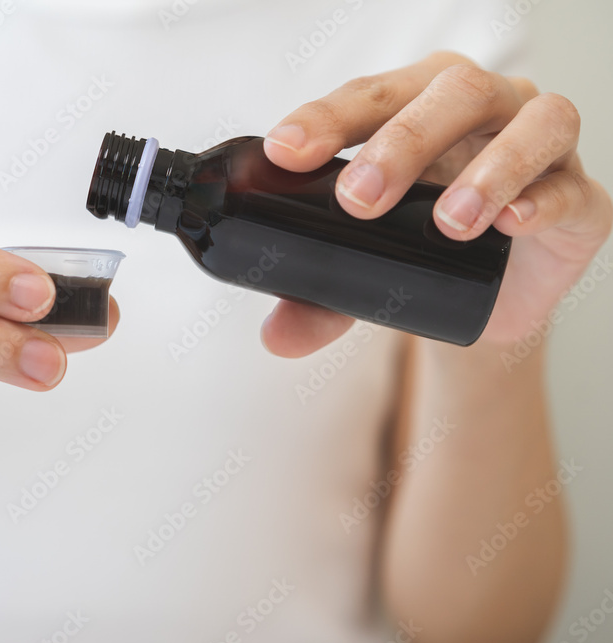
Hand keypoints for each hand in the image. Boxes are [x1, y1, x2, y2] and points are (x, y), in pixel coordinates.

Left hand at [260, 51, 611, 356]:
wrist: (492, 299)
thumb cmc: (423, 251)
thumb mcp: (364, 269)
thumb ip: (318, 297)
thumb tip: (276, 337)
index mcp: (418, 105)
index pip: (370, 95)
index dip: (327, 117)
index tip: (286, 152)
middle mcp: (483, 110)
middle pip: (450, 91)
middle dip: (400, 141)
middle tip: (359, 198)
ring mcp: (540, 145)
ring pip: (531, 121)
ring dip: (486, 170)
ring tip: (449, 223)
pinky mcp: (581, 198)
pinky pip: (571, 186)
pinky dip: (541, 200)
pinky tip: (512, 225)